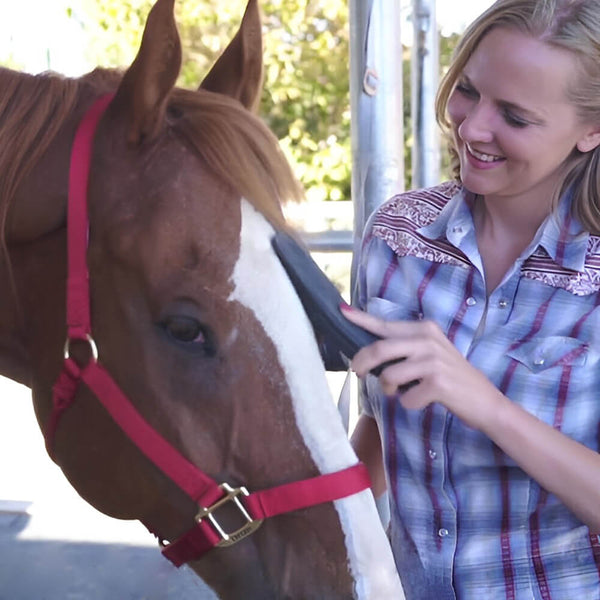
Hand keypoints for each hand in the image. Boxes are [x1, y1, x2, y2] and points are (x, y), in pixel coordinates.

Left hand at [341, 305, 504, 430]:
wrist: (485, 401)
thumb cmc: (451, 378)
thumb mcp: (430, 354)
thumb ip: (404, 348)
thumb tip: (369, 353)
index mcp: (424, 329)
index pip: (385, 324)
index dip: (361, 319)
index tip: (341, 310)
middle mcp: (428, 340)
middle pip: (379, 349)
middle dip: (361, 363)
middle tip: (358, 373)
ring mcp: (433, 361)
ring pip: (389, 376)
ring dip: (389, 390)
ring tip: (401, 392)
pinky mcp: (437, 383)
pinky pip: (405, 398)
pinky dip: (408, 404)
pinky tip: (423, 401)